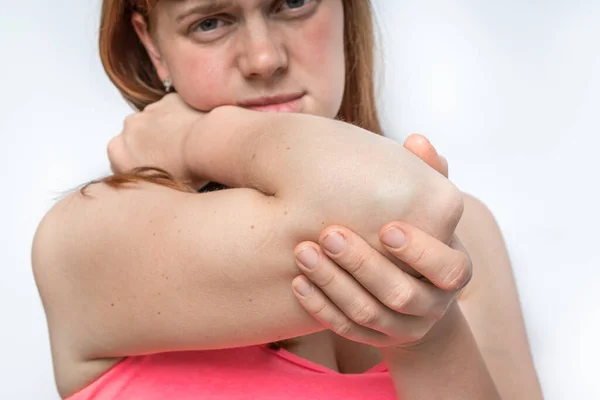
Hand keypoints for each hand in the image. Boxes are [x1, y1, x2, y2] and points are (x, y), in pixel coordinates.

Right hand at [107, 93, 204, 187]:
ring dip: (165, 133)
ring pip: (153, 124)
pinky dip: (180, 120)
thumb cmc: (187, 172)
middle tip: (174, 160)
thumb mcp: (159, 189)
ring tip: (187, 147)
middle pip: (136, 140)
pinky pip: (172, 111)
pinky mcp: (168, 100)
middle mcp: (128, 128)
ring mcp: (148, 110)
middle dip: (150, 148)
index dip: (140, 168)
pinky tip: (194, 133)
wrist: (209, 145)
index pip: (122, 161)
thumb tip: (151, 181)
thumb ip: (145, 180)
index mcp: (118, 152)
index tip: (156, 173)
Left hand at [291, 136, 469, 347]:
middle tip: (328, 233)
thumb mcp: (430, 212)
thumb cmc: (419, 240)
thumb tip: (417, 140)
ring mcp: (403, 328)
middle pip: (400, 295)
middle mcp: (432, 306)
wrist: (415, 296)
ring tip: (303, 252)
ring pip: (367, 315)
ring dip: (333, 284)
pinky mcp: (375, 340)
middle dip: (362, 264)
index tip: (386, 226)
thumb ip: (427, 177)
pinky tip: (298, 282)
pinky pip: (346, 329)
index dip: (419, 251)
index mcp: (454, 274)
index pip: (448, 270)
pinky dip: (320, 306)